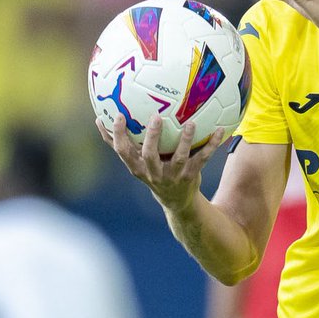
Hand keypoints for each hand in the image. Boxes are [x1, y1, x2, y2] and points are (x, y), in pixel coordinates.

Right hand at [97, 114, 226, 213]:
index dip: (119, 135)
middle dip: (152, 137)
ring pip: (179, 158)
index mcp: (138, 168)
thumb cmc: (152, 173)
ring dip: (185, 140)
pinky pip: (202, 158)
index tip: (118, 116)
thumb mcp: (135, 162)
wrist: (177, 201)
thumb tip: (99, 117)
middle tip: (155, 117)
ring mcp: (173, 176)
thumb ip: (120, 143)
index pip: (123, 152)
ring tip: (190, 123)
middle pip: (150, 155)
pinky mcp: (191, 176)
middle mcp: (154, 173)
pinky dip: (212, 144)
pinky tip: (220, 130)